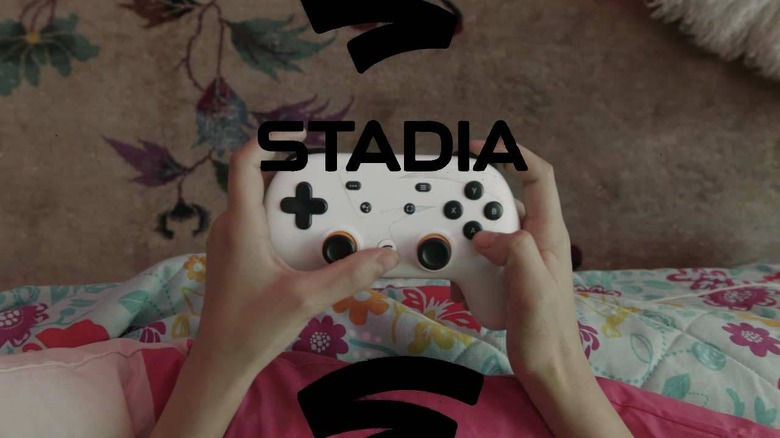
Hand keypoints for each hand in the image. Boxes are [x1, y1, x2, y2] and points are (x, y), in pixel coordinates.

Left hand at [152, 132, 400, 437]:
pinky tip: (310, 239)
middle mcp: (231, 227)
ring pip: (260, 203)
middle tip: (328, 172)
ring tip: (325, 203)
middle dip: (293, 169)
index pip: (245, 163)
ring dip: (291, 198)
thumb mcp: (306, 299)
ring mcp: (231, 242)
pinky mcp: (237, 257)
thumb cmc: (251, 328)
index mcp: (241, 226)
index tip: (302, 133)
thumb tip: (386, 256)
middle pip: (258, 179)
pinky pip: (261, 224)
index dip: (271, 139)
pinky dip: (286, 220)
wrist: (221, 362)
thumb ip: (348, 275)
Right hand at [468, 140, 579, 378]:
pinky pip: (477, 258)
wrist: (547, 368)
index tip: (481, 145)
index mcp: (548, 234)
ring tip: (454, 262)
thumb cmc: (548, 332)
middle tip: (451, 216)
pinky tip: (462, 288)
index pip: (538, 177)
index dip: (514, 151)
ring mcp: (519, 259)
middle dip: (473, 206)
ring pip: (484, 231)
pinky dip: (462, 267)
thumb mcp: (533, 287)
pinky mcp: (504, 276)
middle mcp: (534, 240)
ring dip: (463, 243)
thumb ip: (514, 251)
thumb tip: (484, 236)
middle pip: (500, 201)